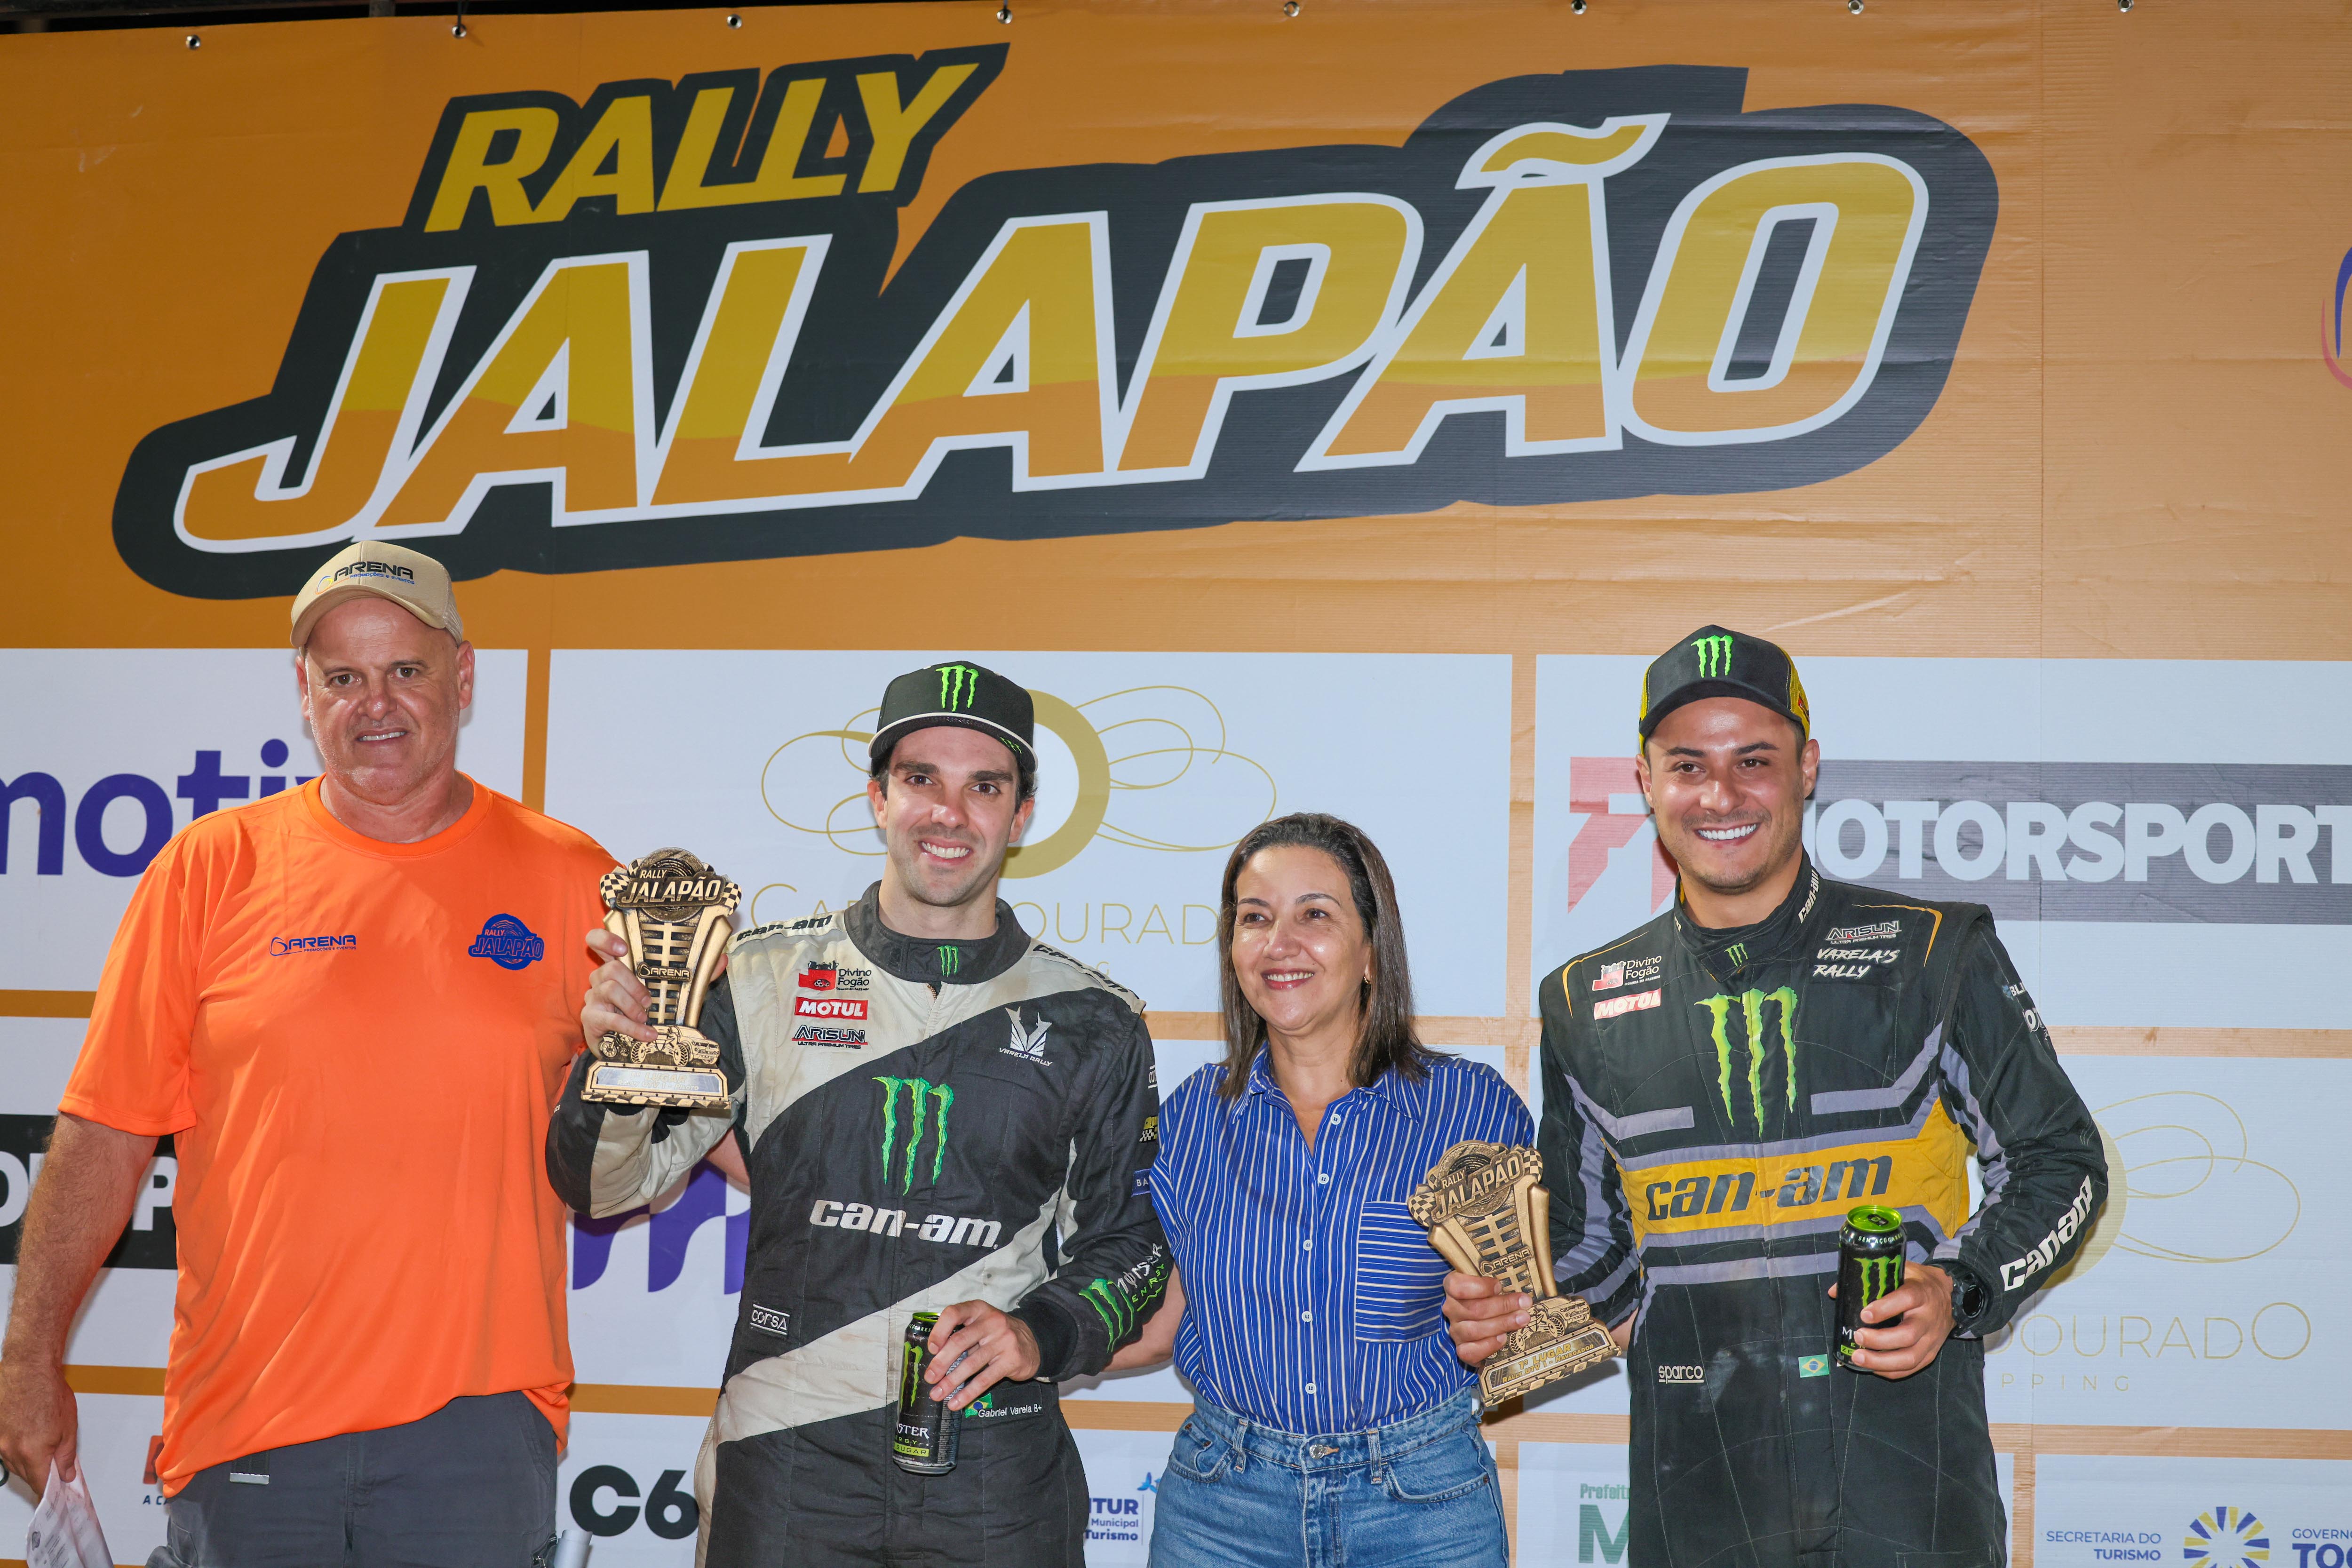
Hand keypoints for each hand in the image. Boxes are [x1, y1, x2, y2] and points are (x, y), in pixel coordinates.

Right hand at [0, 1356, 77, 1496]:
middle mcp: (10, 1450)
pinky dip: (14, 1448)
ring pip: (12, 1463)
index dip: (47, 1493)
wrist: (28, 1370)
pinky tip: (24, 1436)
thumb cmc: (49, 1391)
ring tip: (39, 1445)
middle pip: (26, 1474)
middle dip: (40, 1474)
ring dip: (26, 1461)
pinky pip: (3, 1449)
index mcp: (32, 1452)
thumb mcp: (68, 1427)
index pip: (39, 1483)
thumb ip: (66, 1456)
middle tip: (53, 1468)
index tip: (52, 1498)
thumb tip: (66, 1474)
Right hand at [582, 928, 652, 1045]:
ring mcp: (592, 997)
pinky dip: (634, 1028)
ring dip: (632, 1006)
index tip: (623, 949)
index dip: (606, 940)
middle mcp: (597, 979)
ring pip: (611, 990)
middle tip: (647, 1003)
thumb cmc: (628, 1013)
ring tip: (644, 1018)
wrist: (610, 1044)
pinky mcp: (590, 1017)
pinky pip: (613, 1019)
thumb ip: (646, 983)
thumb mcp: (638, 994)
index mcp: (610, 969)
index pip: (596, 942)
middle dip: (635, 986)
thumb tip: (670, 981)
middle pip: (612, 968)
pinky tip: (648, 1035)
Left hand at [925, 1301, 1040, 1411]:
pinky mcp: (1011, 1360)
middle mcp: (991, 1321)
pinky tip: (956, 1402)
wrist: (1033, 1343)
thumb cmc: (996, 1335)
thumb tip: (934, 1360)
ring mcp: (1003, 1340)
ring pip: (971, 1364)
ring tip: (937, 1394)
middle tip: (930, 1378)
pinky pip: (985, 1379)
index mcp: (979, 1309)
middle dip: (941, 1363)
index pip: (954, 1313)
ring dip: (951, 1382)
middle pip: (960, 1341)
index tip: (931, 1349)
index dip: (939, 1331)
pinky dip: (968, 1393)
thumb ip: (961, 1334)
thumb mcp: (980, 1325)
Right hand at [1442, 1271, 1528, 1368]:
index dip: (1478, 1287)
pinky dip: (1489, 1345)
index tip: (1499, 1287)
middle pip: (1473, 1309)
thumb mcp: (1491, 1287)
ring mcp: (1455, 1331)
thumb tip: (1519, 1292)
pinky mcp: (1462, 1350)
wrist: (1486, 1323)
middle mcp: (1451, 1310)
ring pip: (1474, 1330)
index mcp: (1453, 1288)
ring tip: (1522, 1319)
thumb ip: (1499, 1286)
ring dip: (1501, 1324)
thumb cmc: (1490, 1299)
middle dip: (1502, 1306)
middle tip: (1524, 1303)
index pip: (1456, 1286)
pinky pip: (1471, 1352)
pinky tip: (1503, 1338)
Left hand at [1831, 1260, 1954, 1377]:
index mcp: (1921, 1292)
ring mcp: (1932, 1338)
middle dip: (1880, 1340)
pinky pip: (1913, 1368)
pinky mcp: (1932, 1352)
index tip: (1864, 1315)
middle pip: (1908, 1335)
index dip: (1885, 1308)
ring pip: (1911, 1357)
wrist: (1950, 1296)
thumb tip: (1835, 1291)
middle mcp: (1928, 1317)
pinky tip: (1873, 1368)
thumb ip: (1869, 1278)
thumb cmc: (1917, 1282)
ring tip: (1859, 1358)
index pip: (1907, 1299)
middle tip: (1858, 1337)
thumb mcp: (1899, 1271)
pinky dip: (1892, 1371)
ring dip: (1882, 1362)